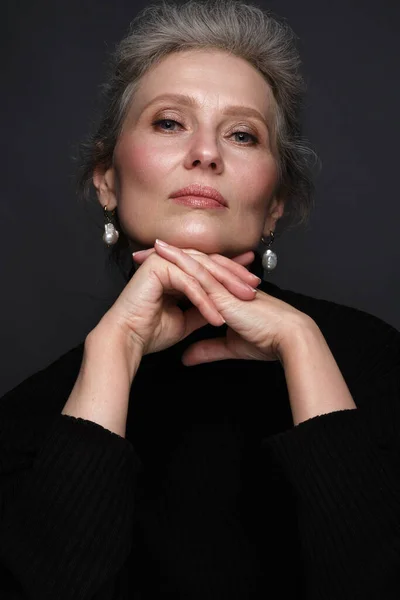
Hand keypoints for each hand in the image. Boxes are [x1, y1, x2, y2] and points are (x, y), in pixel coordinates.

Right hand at [102, 240, 260, 356]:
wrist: (127, 340)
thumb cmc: (151, 332)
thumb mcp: (187, 319)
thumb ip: (204, 308)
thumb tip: (223, 306)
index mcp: (175, 269)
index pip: (208, 266)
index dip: (232, 273)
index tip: (252, 281)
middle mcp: (168, 260)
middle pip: (208, 264)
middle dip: (234, 276)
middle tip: (254, 287)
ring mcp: (162, 260)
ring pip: (201, 270)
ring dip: (224, 287)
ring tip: (243, 300)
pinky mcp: (157, 267)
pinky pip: (188, 283)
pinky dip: (204, 301)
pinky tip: (217, 317)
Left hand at [134, 240, 311, 364]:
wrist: (286, 339)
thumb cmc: (266, 340)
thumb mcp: (228, 346)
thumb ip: (207, 349)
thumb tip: (186, 358)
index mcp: (223, 294)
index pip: (194, 278)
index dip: (173, 272)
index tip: (151, 270)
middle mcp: (222, 285)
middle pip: (190, 265)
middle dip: (166, 258)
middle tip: (141, 251)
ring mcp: (223, 285)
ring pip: (193, 263)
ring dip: (169, 254)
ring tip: (147, 246)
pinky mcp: (224, 290)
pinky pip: (199, 271)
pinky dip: (180, 261)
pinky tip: (164, 253)